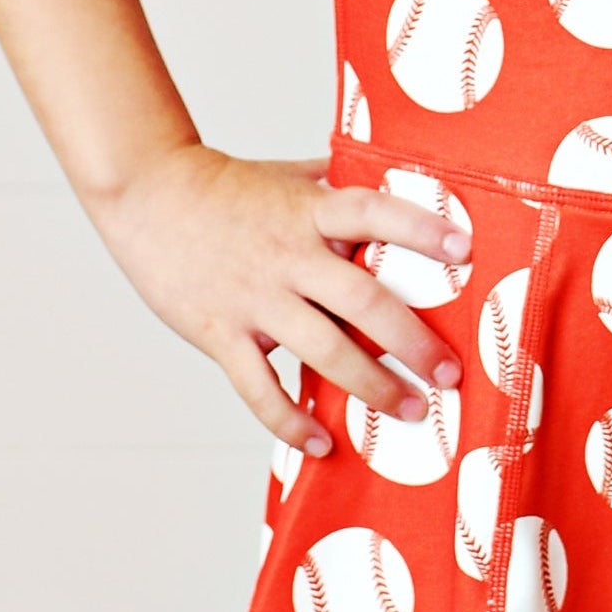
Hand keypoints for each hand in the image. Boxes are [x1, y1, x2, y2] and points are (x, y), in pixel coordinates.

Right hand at [89, 145, 466, 456]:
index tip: (464, 250)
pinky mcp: (219, 333)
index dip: (420, 228)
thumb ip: (336, 181)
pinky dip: (289, 421)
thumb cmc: (223, 188)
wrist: (146, 195)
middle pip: (361, 299)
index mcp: (309, 212)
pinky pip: (259, 388)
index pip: (373, 213)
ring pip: (322, 350)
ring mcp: (253, 298)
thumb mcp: (286, 176)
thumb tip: (391, 169)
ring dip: (371, 386)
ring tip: (410, 411)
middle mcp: (286, 255)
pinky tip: (321, 443)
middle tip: (448, 372)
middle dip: (412, 340)